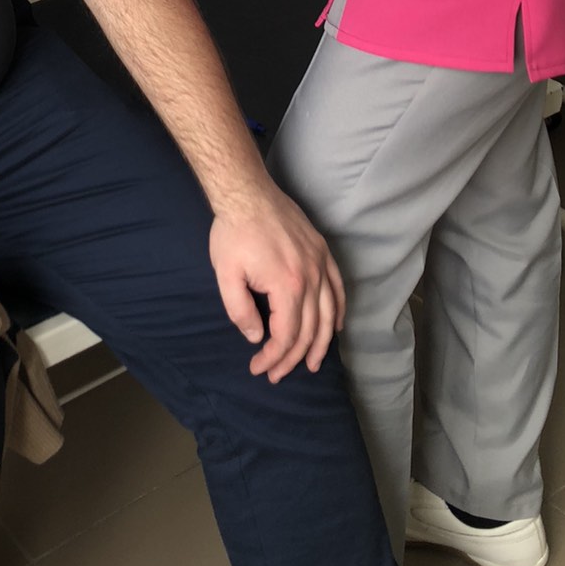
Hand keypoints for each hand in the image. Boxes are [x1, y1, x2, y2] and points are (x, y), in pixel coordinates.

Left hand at [208, 184, 345, 383]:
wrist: (246, 191)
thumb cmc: (232, 232)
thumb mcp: (225, 275)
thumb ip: (240, 311)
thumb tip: (257, 337)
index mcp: (287, 285)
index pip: (286, 335)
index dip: (274, 357)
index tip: (258, 367)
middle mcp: (310, 277)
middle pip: (309, 330)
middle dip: (293, 358)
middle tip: (277, 374)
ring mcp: (320, 262)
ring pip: (328, 313)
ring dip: (322, 343)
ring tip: (311, 364)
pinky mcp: (322, 250)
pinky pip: (338, 287)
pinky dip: (338, 310)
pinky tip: (335, 326)